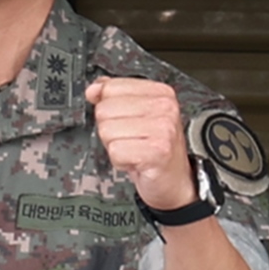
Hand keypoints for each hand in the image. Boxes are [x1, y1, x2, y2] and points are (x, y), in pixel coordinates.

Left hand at [89, 73, 197, 214]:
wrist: (175, 181)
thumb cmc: (157, 150)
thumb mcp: (137, 116)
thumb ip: (114, 96)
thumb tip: (93, 89)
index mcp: (160, 93)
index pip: (111, 87)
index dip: (110, 109)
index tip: (127, 121)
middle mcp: (164, 107)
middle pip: (104, 110)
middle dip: (111, 130)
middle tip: (132, 140)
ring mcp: (163, 129)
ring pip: (107, 131)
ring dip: (115, 147)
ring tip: (135, 150)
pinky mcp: (157, 151)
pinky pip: (115, 151)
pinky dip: (120, 162)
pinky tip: (136, 162)